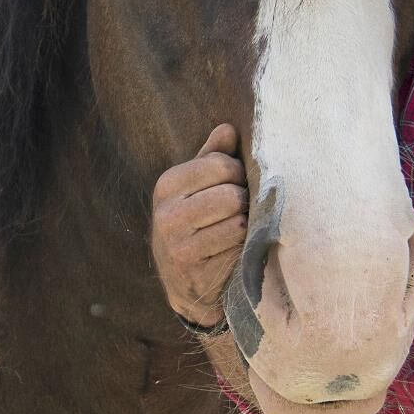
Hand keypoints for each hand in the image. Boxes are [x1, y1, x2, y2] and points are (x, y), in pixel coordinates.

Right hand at [150, 124, 247, 328]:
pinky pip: (238, 252)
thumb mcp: (197, 188)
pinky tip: (234, 253)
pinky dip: (243, 251)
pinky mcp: (196, 275)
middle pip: (231, 195)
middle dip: (243, 202)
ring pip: (238, 224)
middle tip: (239, 212)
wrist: (186, 285)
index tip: (235, 184)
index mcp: (167, 185)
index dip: (238, 173)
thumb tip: (228, 128)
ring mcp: (179, 248)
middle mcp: (167, 215)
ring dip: (246, 229)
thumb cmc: (197, 224)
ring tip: (237, 233)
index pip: (220, 164)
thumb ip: (212, 157)